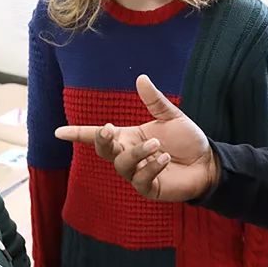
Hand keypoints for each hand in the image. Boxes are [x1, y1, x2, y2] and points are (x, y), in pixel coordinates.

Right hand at [55, 75, 218, 202]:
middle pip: (103, 151)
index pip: (98, 136)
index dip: (78, 134)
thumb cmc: (188, 141)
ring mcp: (136, 174)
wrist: (208, 163)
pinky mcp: (149, 188)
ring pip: (122, 165)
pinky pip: (140, 180)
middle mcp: (128, 155)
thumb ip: (154, 101)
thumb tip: (141, 78)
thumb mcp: (172, 117)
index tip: (59, 132)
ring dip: (137, 153)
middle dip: (102, 141)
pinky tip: (164, 158)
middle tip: (109, 129)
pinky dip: (150, 167)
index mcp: (129, 137)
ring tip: (157, 144)